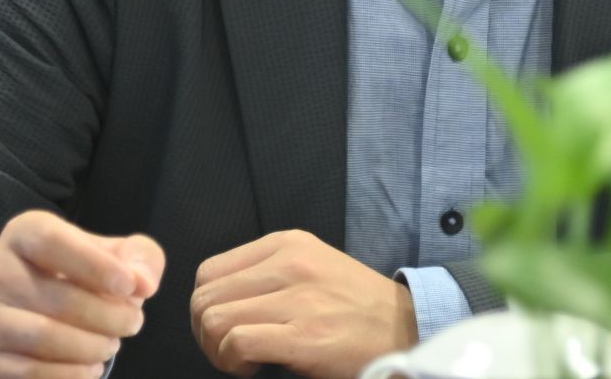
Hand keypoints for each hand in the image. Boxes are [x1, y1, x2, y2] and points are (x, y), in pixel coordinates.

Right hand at [0, 209, 164, 378]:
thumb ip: (138, 258)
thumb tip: (143, 283)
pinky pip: (34, 373)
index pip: (54, 243)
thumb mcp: (111, 253)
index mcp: (25, 233)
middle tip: (132, 323)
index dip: (96, 266)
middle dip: (109, 317)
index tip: (130, 286)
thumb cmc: (79, 273)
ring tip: (111, 344)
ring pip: (46, 337)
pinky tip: (90, 367)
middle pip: (59, 298)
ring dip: (92, 347)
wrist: (28, 310)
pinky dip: (72, 374)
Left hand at [190, 229, 418, 378]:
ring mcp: (297, 299)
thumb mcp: (312, 266)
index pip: (209, 272)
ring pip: (214, 319)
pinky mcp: (304, 336)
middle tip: (229, 351)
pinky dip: (234, 361)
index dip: (206, 306)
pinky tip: (254, 368)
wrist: (405, 329)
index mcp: (286, 244)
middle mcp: (289, 264)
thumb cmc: (356, 306)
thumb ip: (268, 273)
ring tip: (242, 359)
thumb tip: (219, 300)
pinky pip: (238, 342)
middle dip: (205, 333)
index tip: (225, 327)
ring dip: (217, 350)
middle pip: (205, 298)